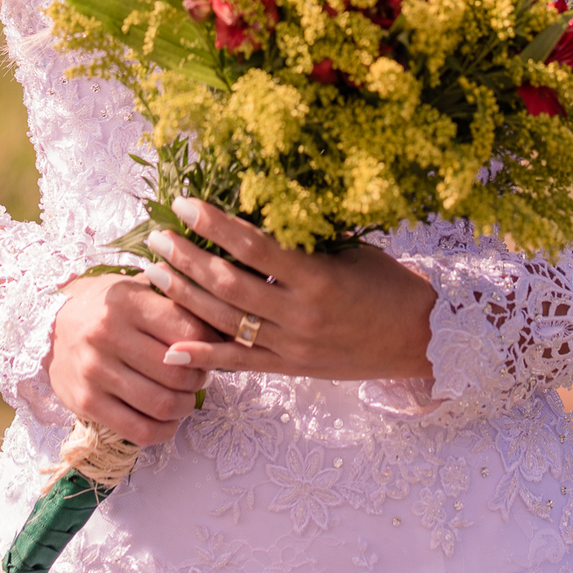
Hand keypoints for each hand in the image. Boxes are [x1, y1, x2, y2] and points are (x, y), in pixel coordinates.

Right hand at [44, 270, 223, 446]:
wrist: (51, 327)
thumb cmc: (108, 307)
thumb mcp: (138, 288)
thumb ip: (176, 298)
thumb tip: (226, 315)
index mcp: (127, 302)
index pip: (188, 328)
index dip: (210, 343)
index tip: (212, 347)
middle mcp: (108, 335)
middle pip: (178, 370)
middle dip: (199, 378)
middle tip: (200, 375)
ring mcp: (95, 372)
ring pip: (162, 403)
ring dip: (185, 405)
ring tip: (185, 397)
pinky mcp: (86, 403)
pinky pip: (139, 430)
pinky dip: (164, 430)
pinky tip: (168, 420)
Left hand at [143, 198, 434, 382]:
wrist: (418, 339)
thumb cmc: (387, 283)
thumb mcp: (349, 251)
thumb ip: (303, 238)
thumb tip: (255, 210)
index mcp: (316, 276)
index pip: (253, 246)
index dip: (214, 223)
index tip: (184, 203)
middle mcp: (298, 313)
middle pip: (228, 283)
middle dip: (185, 258)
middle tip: (156, 236)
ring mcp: (291, 345)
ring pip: (225, 321)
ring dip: (184, 295)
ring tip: (153, 273)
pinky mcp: (289, 368)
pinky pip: (239, 362)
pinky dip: (203, 354)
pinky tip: (170, 346)